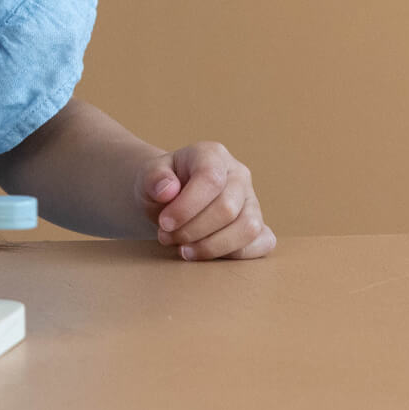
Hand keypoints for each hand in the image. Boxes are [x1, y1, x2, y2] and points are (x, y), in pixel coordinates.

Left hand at [137, 143, 275, 260]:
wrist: (167, 200)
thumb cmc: (160, 186)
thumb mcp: (147, 176)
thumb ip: (153, 178)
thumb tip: (168, 190)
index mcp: (212, 154)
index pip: (209, 179)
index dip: (186, 207)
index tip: (164, 223)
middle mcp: (238, 174)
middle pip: (227, 208)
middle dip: (193, 230)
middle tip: (166, 237)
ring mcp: (253, 201)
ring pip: (248, 228)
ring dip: (212, 246)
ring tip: (183, 250)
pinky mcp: (260, 226)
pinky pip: (261, 244)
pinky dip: (233, 255)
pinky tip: (205, 254)